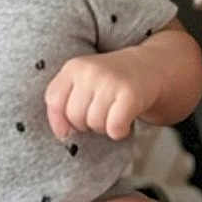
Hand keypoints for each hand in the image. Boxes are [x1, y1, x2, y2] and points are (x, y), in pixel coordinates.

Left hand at [44, 49, 161, 140]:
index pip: (53, 100)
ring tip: (113, 113)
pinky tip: (125, 120)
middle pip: (74, 117)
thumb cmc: (111, 81)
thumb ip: (64, 103)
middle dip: (86, 123)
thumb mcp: (82, 82)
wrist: (149, 68)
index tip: (71, 125)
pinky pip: (114, 128)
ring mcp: (110, 81)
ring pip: (94, 124)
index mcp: (73, 67)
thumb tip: (62, 134)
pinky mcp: (129, 95)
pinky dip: (119, 131)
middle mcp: (89, 71)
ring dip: (104, 127)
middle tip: (100, 112)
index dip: (59, 119)